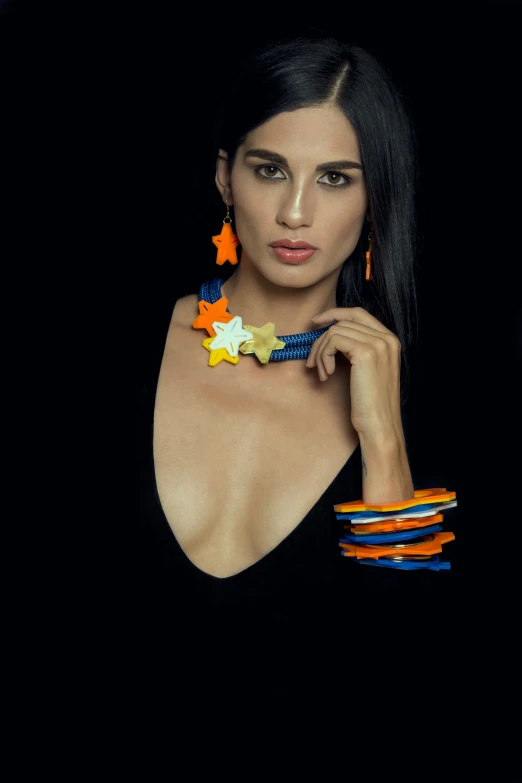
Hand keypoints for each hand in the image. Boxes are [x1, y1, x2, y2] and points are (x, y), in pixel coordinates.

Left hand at [306, 307, 402, 440]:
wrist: (379, 424)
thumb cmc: (370, 403)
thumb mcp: (366, 370)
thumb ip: (357, 348)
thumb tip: (331, 334)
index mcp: (390, 340)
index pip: (358, 313)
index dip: (334, 313)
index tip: (316, 322)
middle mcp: (387, 338)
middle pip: (343, 322)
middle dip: (321, 339)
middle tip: (312, 361)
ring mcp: (378, 344)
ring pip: (335, 331)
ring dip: (320, 352)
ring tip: (322, 373)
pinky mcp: (365, 352)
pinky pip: (332, 341)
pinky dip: (323, 356)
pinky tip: (327, 375)